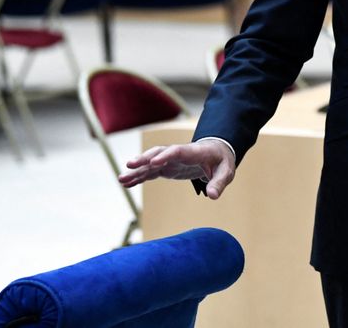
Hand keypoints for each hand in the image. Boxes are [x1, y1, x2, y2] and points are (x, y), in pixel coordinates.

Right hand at [118, 139, 236, 199]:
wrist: (216, 153)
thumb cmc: (221, 161)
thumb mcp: (226, 171)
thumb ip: (219, 182)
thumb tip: (213, 196)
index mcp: (194, 152)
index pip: (177, 151)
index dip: (165, 156)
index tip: (153, 162)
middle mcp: (178, 154)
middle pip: (159, 153)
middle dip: (144, 158)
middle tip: (130, 165)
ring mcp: (170, 160)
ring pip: (151, 163)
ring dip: (137, 170)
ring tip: (121, 179)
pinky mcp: (166, 168)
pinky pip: (150, 172)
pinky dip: (139, 177)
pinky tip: (126, 184)